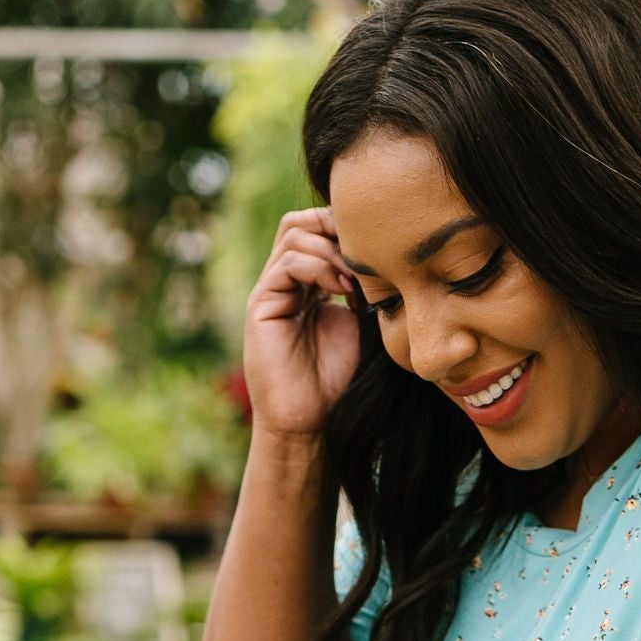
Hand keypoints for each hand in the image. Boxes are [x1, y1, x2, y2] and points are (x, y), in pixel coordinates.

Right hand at [244, 205, 364, 442]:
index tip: (375, 251)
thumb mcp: (356, 324)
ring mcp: (270, 290)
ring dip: (331, 251)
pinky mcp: (261, 304)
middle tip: (363, 255)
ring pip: (293, 234)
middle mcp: (283, 281)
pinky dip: (319, 268)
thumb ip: (360, 288)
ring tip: (354, 282)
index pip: (316, 229)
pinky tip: (342, 292)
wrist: (307, 418)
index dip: (344, 229)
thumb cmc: (333, 378)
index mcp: (304, 282)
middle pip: (299, 222)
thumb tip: (379, 257)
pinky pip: (288, 264)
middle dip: (334, 227)